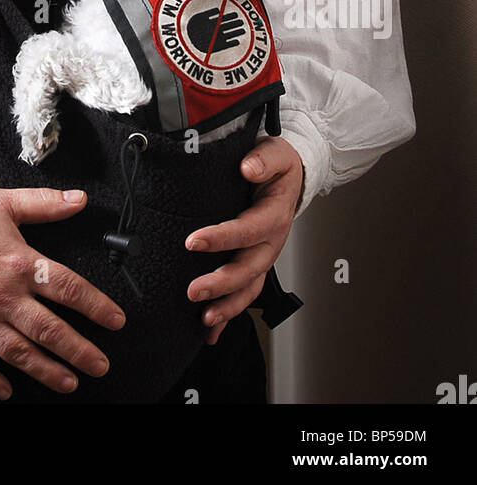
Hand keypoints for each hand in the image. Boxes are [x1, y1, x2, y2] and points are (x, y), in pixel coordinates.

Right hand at [0, 186, 125, 399]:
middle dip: (79, 352)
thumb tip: (80, 200)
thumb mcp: (2, 201)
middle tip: (100, 366)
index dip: (97, 306)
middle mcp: (2, 296)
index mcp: (18, 263)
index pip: (68, 289)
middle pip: (49, 330)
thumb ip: (45, 203)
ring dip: (46, 371)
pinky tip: (7, 392)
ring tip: (68, 384)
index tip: (116, 321)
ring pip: (19, 353)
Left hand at [184, 136, 304, 344]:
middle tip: (193, 291)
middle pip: (249, 269)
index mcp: (274, 215)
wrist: (290, 176)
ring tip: (204, 319)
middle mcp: (271, 242)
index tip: (193, 241)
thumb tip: (248, 167)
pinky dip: (229, 315)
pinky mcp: (255, 265)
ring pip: (249, 289)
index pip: (247, 229)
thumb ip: (263, 158)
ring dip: (227, 307)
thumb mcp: (275, 152)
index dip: (221, 237)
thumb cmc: (278, 165)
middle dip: (221, 283)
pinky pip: (244, 294)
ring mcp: (264, 257)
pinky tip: (210, 331)